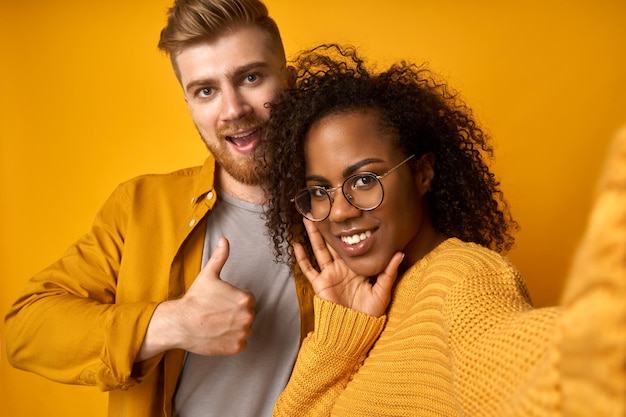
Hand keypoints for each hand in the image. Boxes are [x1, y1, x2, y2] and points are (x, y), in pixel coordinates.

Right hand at [138, 237, 255, 359]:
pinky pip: (239, 343)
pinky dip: (230, 341)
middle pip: (246, 314)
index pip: (247, 299)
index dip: (232, 300)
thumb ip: (220, 256)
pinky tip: (217, 335)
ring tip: (216, 324)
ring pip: (244, 329)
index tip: (220, 302)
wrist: (180, 324)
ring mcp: (243, 333)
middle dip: (234, 314)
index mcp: (245, 298)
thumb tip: (224, 240)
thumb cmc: (194, 299)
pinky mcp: (236, 347)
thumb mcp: (208, 274)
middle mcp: (248, 316)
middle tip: (216, 313)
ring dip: (233, 327)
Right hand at [294, 219, 402, 316]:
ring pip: (320, 250)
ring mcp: (329, 274)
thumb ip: (389, 272)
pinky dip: (301, 257)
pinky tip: (296, 245)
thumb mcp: (383, 291)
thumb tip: (400, 254)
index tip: (347, 214)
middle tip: (323, 209)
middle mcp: (342, 268)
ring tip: (308, 218)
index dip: (348, 230)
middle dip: (328, 227)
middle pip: (333, 242)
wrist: (354, 330)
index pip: (352, 244)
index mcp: (357, 267)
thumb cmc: (370, 313)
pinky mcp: (320, 283)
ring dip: (313, 235)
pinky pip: (308, 268)